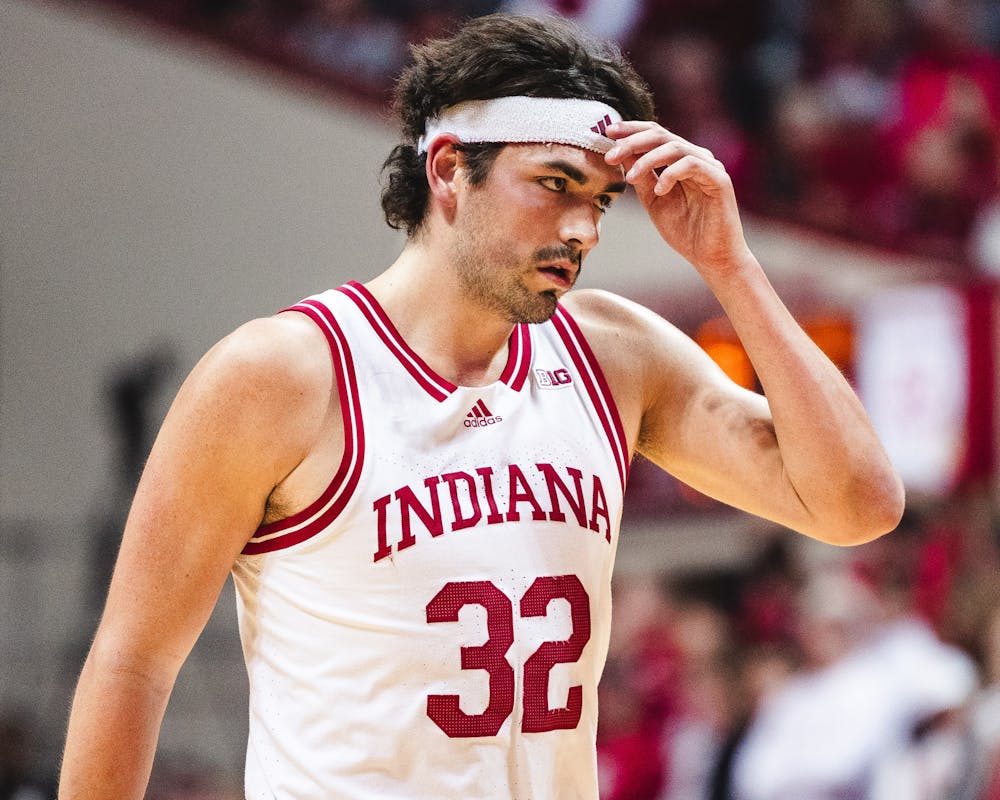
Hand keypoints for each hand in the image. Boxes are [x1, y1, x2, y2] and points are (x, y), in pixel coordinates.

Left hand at [604, 122, 752, 277]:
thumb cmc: (685, 231)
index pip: (655, 134)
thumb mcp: (653, 200)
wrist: (711, 257)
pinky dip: (670, 174)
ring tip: (630, 178)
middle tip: (611, 156)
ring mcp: (709, 166)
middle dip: (632, 142)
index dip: (631, 130)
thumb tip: (621, 153)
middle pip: (662, 135)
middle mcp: (696, 157)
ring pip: (675, 147)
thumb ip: (641, 177)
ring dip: (647, 159)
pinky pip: (691, 164)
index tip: (607, 133)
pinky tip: (659, 191)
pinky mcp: (719, 179)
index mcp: (681, 160)